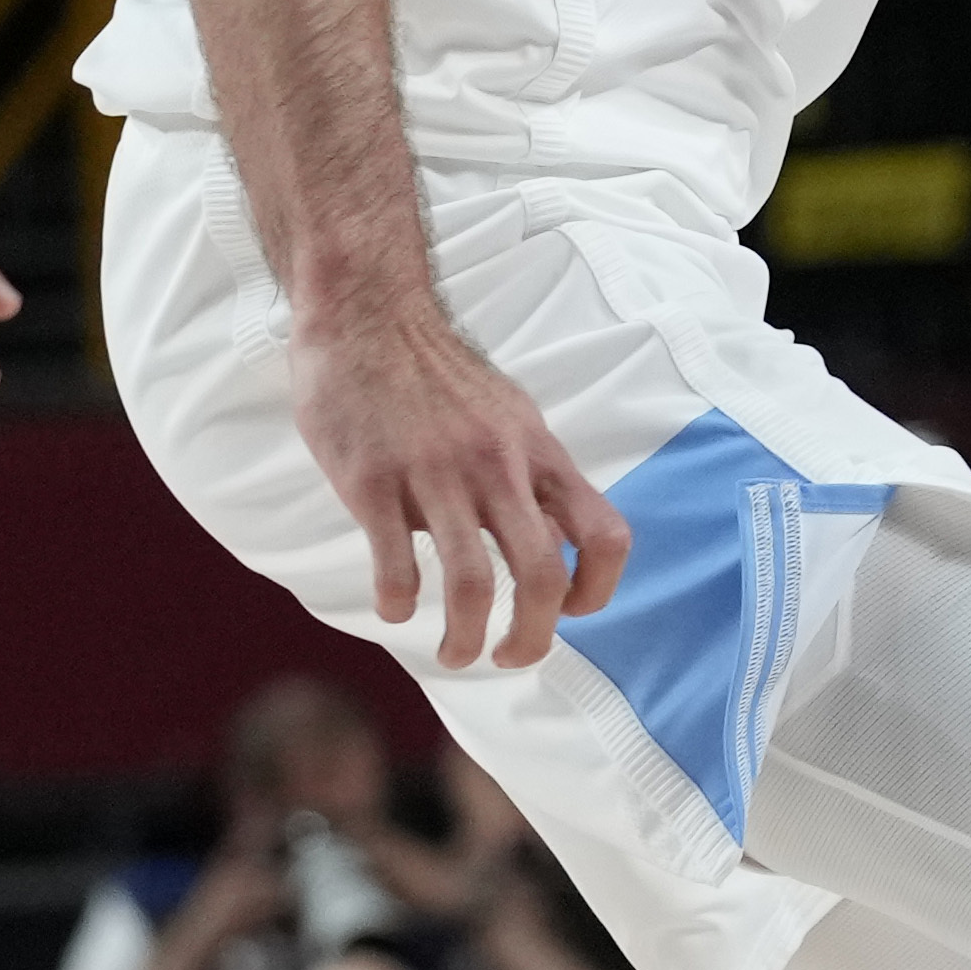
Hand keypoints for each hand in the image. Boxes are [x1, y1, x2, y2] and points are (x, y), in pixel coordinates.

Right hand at [290, 298, 628, 670]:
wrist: (367, 311)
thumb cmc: (436, 371)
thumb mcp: (508, 415)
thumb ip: (532, 476)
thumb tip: (558, 541)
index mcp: (537, 452)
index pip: (603, 533)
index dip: (598, 588)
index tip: (570, 612)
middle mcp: (496, 466)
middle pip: (539, 574)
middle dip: (531, 637)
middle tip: (508, 658)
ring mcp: (434, 474)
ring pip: (470, 582)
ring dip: (464, 638)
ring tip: (455, 653)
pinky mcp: (372, 481)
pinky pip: (396, 564)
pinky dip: (398, 602)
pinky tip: (394, 607)